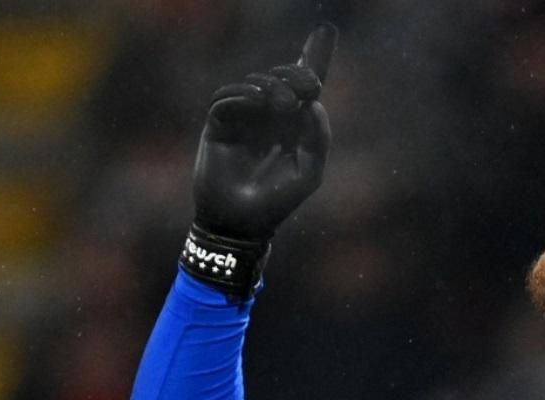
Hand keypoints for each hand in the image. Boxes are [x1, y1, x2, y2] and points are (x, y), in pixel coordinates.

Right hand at [192, 23, 337, 240]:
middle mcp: (269, 117)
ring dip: (271, 85)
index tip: (326, 31)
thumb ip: (318, 139)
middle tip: (307, 86)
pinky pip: (227, 99)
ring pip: (255, 84)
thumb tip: (314, 103)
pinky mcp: (219, 125)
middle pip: (282, 78)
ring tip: (281, 104)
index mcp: (294, 125)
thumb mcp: (309, 173)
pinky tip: (258, 102)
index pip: (304, 86)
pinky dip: (242, 95)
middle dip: (296, 73)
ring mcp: (244, 119)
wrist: (241, 222)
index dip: (314, 57)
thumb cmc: (278, 201)